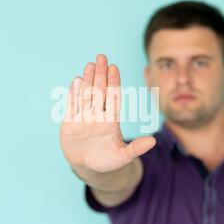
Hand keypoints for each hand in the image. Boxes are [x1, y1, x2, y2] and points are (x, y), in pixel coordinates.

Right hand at [60, 54, 155, 172]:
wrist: (88, 166)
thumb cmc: (107, 161)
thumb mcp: (122, 157)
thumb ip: (135, 149)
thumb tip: (153, 142)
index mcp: (111, 120)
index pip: (113, 97)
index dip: (113, 82)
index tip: (114, 68)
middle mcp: (97, 115)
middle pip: (99, 91)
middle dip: (100, 75)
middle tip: (101, 57)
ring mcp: (83, 118)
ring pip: (85, 95)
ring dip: (87, 80)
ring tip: (89, 65)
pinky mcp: (70, 123)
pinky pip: (72, 105)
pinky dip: (73, 94)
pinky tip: (76, 80)